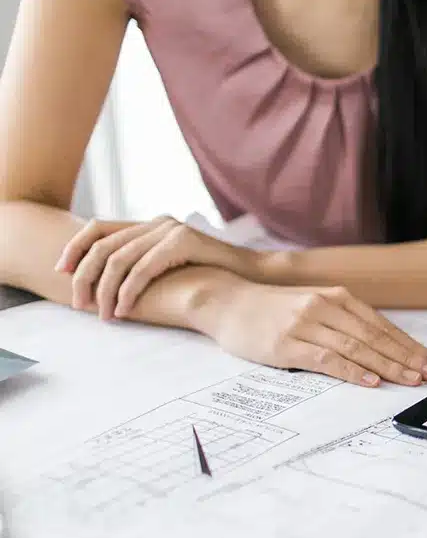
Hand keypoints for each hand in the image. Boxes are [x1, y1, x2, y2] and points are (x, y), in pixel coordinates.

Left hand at [56, 217, 257, 319]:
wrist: (254, 277)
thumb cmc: (215, 277)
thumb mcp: (174, 268)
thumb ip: (148, 266)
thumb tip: (112, 285)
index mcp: (151, 225)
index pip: (98, 228)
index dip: (74, 248)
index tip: (61, 273)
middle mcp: (157, 222)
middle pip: (103, 245)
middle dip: (84, 276)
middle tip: (78, 305)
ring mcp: (171, 230)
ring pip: (119, 259)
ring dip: (105, 290)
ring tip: (104, 315)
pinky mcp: (183, 242)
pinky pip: (144, 268)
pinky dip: (129, 291)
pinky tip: (125, 309)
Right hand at [200, 280, 426, 387]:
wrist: (226, 301)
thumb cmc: (272, 309)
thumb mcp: (313, 306)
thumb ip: (344, 322)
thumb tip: (382, 347)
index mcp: (337, 297)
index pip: (383, 326)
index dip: (410, 345)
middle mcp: (325, 307)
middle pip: (376, 337)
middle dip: (409, 358)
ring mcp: (306, 324)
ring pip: (357, 348)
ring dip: (388, 366)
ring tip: (412, 380)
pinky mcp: (287, 344)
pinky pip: (327, 359)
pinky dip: (352, 371)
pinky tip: (371, 381)